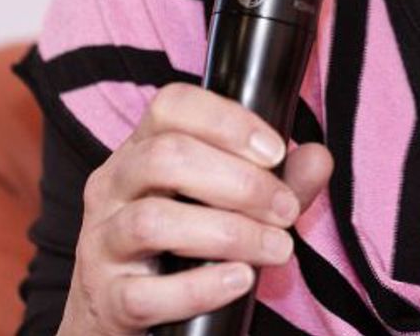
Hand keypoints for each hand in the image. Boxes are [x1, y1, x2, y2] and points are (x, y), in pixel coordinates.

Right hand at [57, 84, 334, 335]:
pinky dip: (200, 288)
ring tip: (278, 249)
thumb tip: (318, 157)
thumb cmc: (182, 247)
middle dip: (241, 183)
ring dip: (229, 233)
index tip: (276, 151)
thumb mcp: (232, 204)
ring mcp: (100, 243)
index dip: (227, 120)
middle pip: (165, 158)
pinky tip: (239, 280)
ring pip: (151, 222)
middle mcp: (112, 187)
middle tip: (286, 211)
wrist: (123, 313)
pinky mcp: (105, 300)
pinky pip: (144, 294)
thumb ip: (280, 181)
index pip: (171, 106)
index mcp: (141, 149)